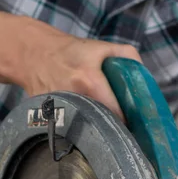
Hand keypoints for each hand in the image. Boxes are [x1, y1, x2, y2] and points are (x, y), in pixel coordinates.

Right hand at [18, 24, 141, 119]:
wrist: (33, 53)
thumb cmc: (71, 52)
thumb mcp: (102, 47)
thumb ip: (128, 57)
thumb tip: (145, 78)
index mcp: (89, 81)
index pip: (116, 113)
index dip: (127, 121)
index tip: (134, 126)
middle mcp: (73, 98)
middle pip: (101, 125)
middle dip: (113, 128)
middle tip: (122, 130)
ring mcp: (58, 110)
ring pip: (85, 131)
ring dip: (96, 131)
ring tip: (103, 127)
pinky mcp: (48, 118)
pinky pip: (69, 130)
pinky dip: (79, 129)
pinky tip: (83, 123)